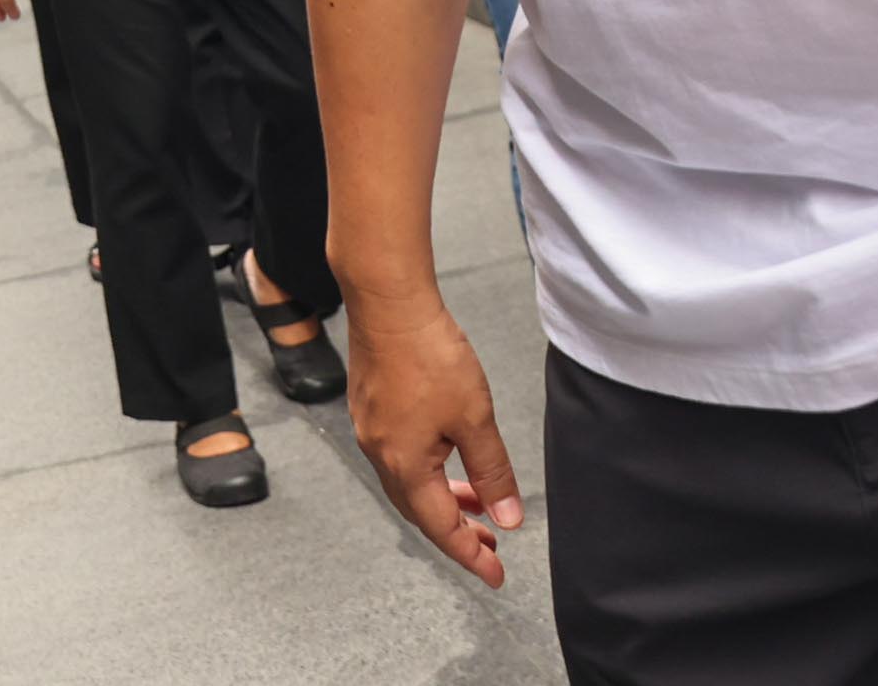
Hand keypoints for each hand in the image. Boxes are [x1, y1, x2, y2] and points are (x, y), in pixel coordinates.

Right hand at [346, 297, 524, 588]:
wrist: (388, 303)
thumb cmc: (429, 354)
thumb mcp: (475, 419)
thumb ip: (492, 472)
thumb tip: (507, 518)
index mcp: (404, 463)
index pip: (439, 527)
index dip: (470, 554)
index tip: (496, 574)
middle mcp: (380, 452)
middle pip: (418, 510)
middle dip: (456, 531)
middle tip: (491, 545)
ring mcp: (370, 429)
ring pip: (408, 483)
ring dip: (442, 500)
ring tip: (477, 503)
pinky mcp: (370, 407)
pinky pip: (398, 457)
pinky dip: (427, 472)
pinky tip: (448, 459)